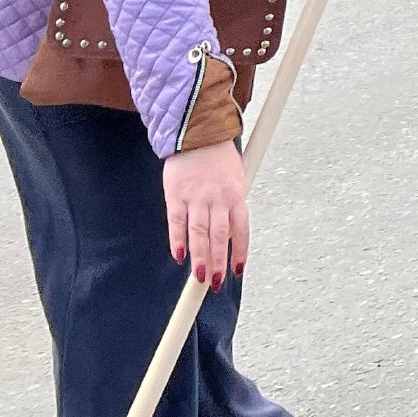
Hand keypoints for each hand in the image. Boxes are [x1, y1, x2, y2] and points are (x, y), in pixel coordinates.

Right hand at [165, 143, 248, 286]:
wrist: (197, 133)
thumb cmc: (219, 157)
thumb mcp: (236, 177)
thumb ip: (233, 203)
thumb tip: (232, 231)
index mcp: (236, 194)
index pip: (241, 229)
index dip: (239, 251)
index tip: (236, 271)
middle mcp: (217, 198)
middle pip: (219, 235)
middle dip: (218, 261)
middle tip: (215, 283)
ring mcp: (196, 197)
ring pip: (198, 232)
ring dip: (199, 257)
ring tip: (199, 277)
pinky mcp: (175, 195)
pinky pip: (176, 221)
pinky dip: (177, 240)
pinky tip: (179, 256)